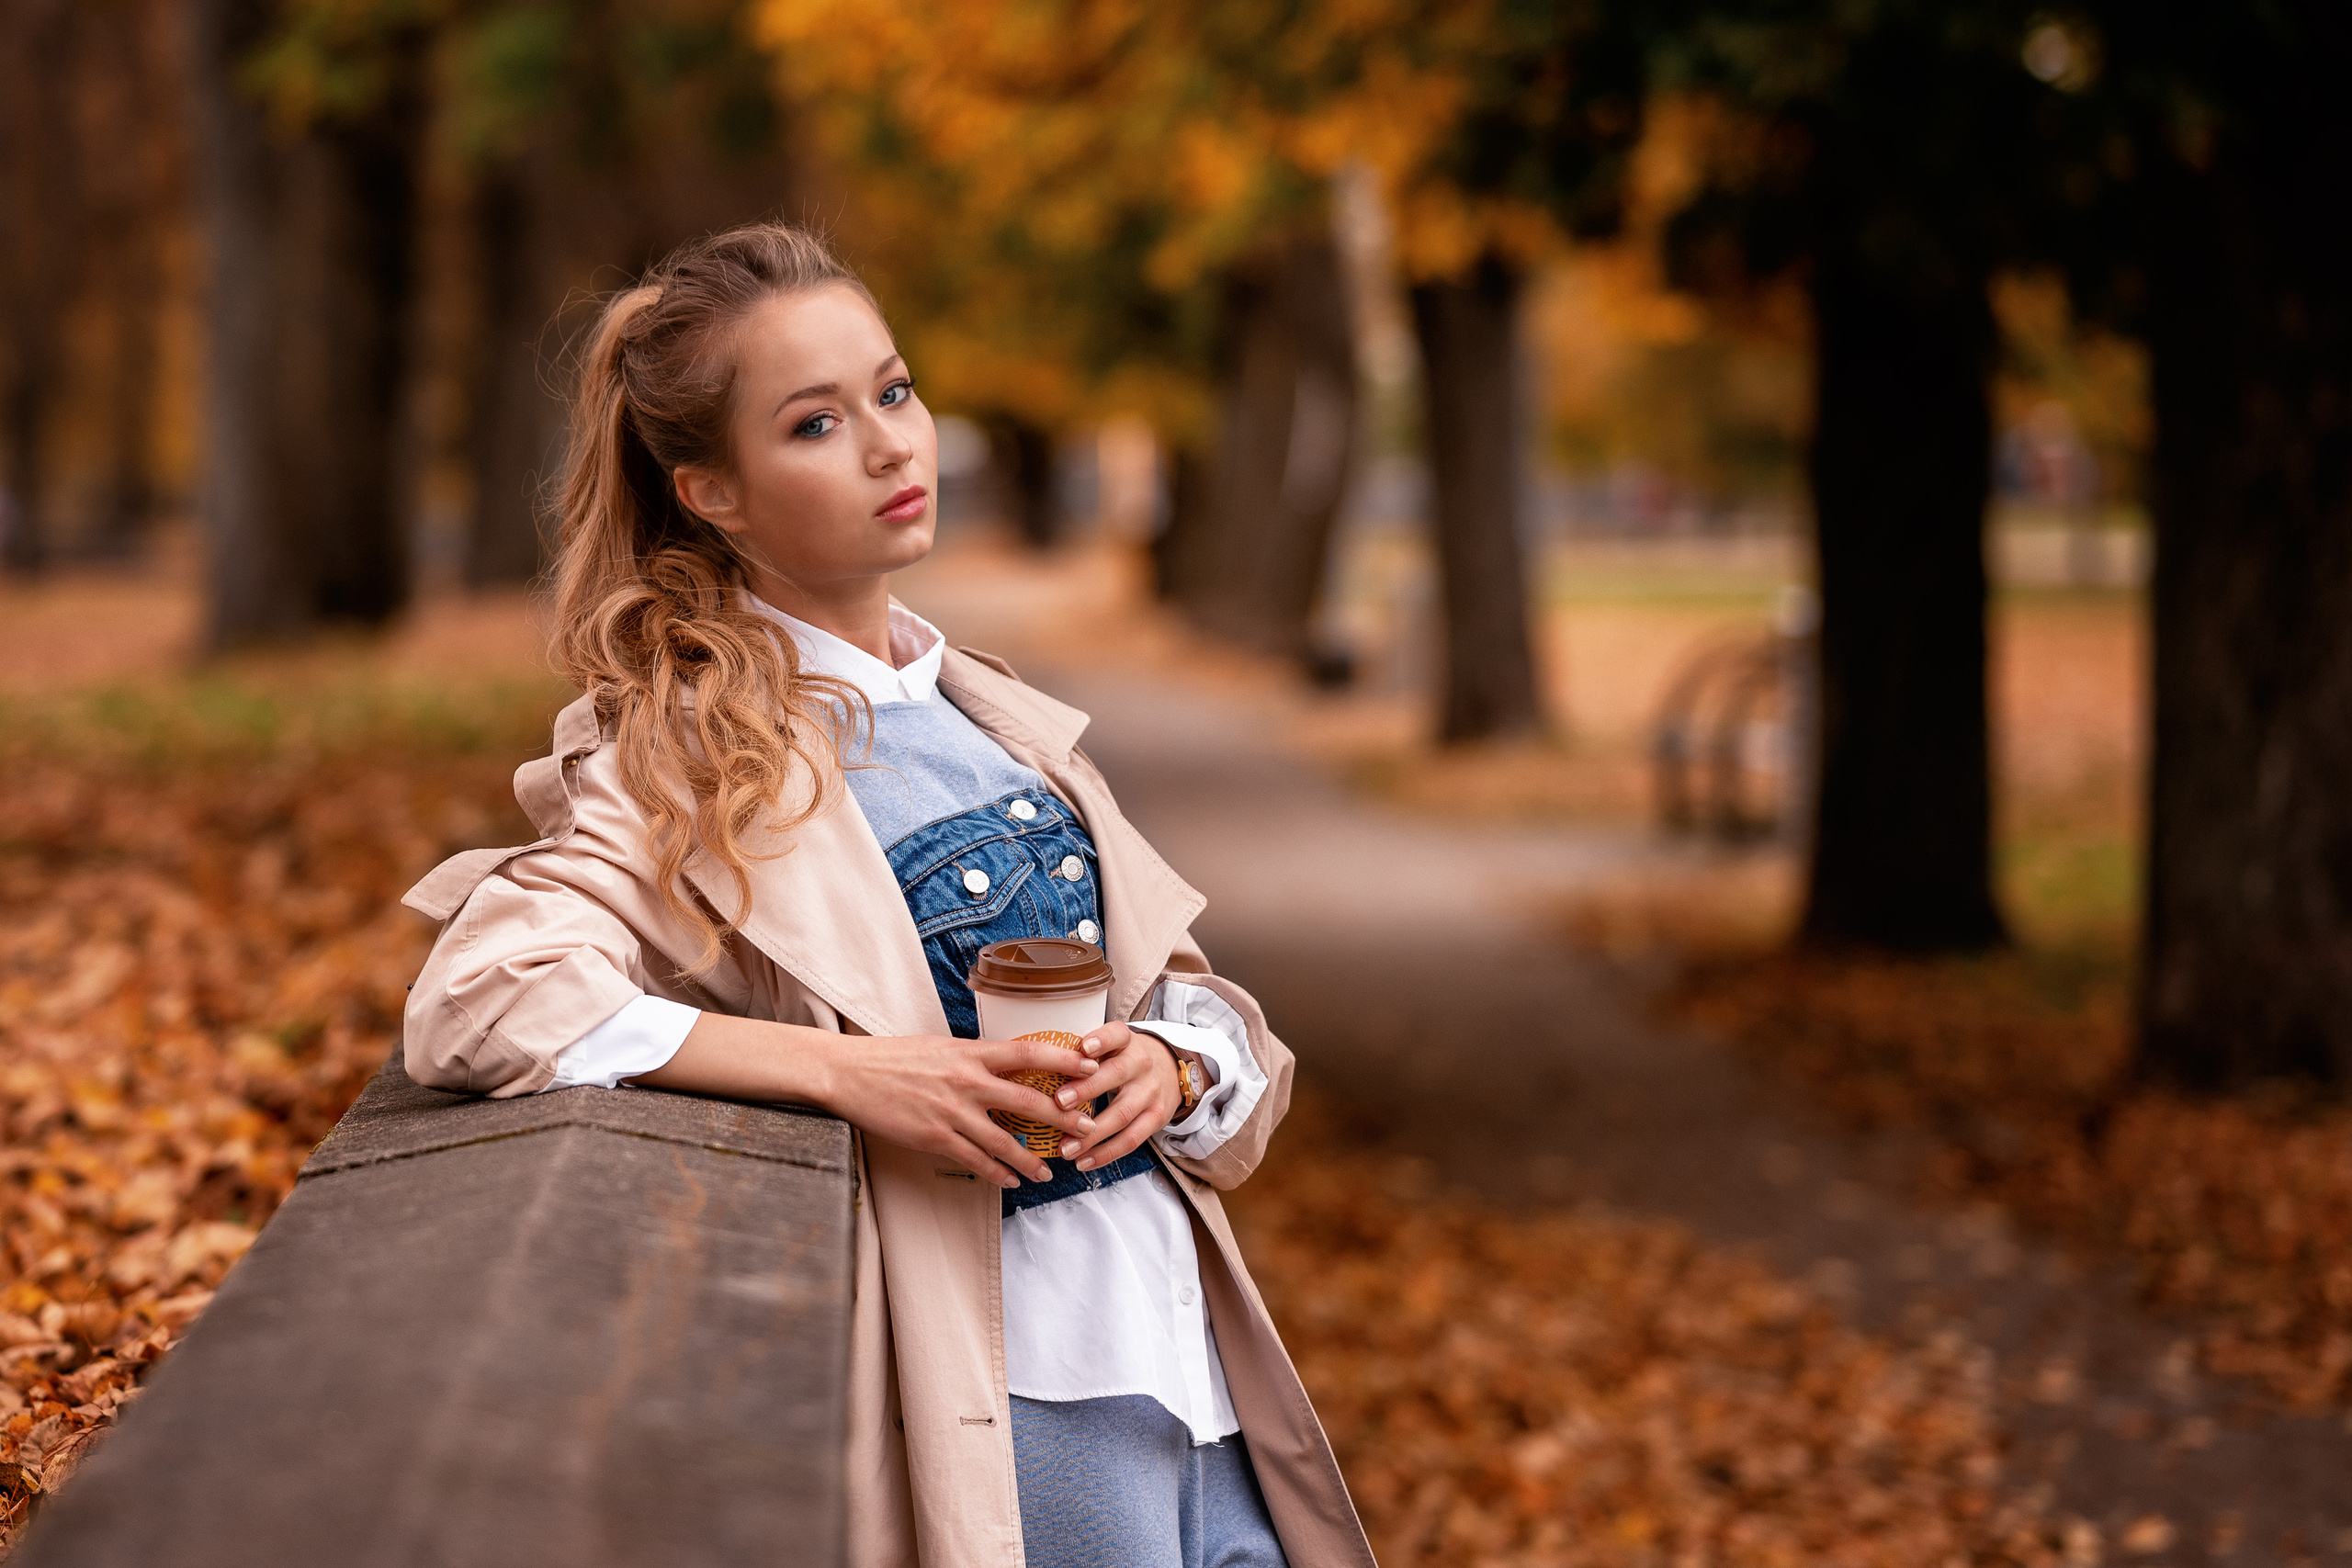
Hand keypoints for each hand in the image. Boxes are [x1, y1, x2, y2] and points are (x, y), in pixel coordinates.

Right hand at [628, 1014, 1099, 1191]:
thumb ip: (971, 1057)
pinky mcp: (933, 1136)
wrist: (848, 1072)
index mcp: (969, 1052)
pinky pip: (974, 1159)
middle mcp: (966, 1080)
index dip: (1063, 1062)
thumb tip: (1000, 1064)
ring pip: (1005, 1139)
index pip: (1028, 1053)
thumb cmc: (891, 1057)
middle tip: (1090, 1130)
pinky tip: (1010, 1181)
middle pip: (1029, 1100)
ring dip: (1032, 1158)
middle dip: (1065, 1118)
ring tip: (1050, 1172)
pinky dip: (996, 1172)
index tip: (1091, 1069)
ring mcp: (951, 1111)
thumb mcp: (937, 1047)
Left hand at [1053, 1023, 1179, 1170]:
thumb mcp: (1112, 1046)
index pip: (1116, 1035)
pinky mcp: (1157, 1117)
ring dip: (1091, 1135)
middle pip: (1116, 1075)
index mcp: (1126, 1041)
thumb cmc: (1126, 1059)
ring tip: (1065, 1148)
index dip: (1101, 1041)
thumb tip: (1034, 1066)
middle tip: (1060, 1101)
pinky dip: (1105, 1153)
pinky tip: (1083, 1161)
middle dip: (1087, 1089)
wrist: (1172, 1070)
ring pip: (1121, 1114)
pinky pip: (1131, 1139)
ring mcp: (1151, 1092)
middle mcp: (1141, 1063)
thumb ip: (1083, 1054)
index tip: (1083, 1048)